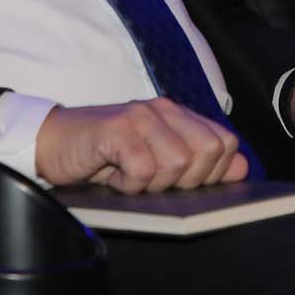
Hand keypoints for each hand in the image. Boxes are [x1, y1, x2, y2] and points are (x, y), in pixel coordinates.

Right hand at [33, 98, 246, 192]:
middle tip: (152, 181)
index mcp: (178, 115)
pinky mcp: (116, 129)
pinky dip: (128, 185)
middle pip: (207, 153)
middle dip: (185, 181)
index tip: (182, 183)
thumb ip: (199, 162)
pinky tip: (113, 176)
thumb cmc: (104, 156)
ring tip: (129, 176)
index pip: (225, 143)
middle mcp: (163, 109)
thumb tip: (242, 169)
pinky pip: (142, 170)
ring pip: (177, 163)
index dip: (212, 173)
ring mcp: (140, 116)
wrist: (51, 143)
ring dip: (152, 184)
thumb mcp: (156, 161)